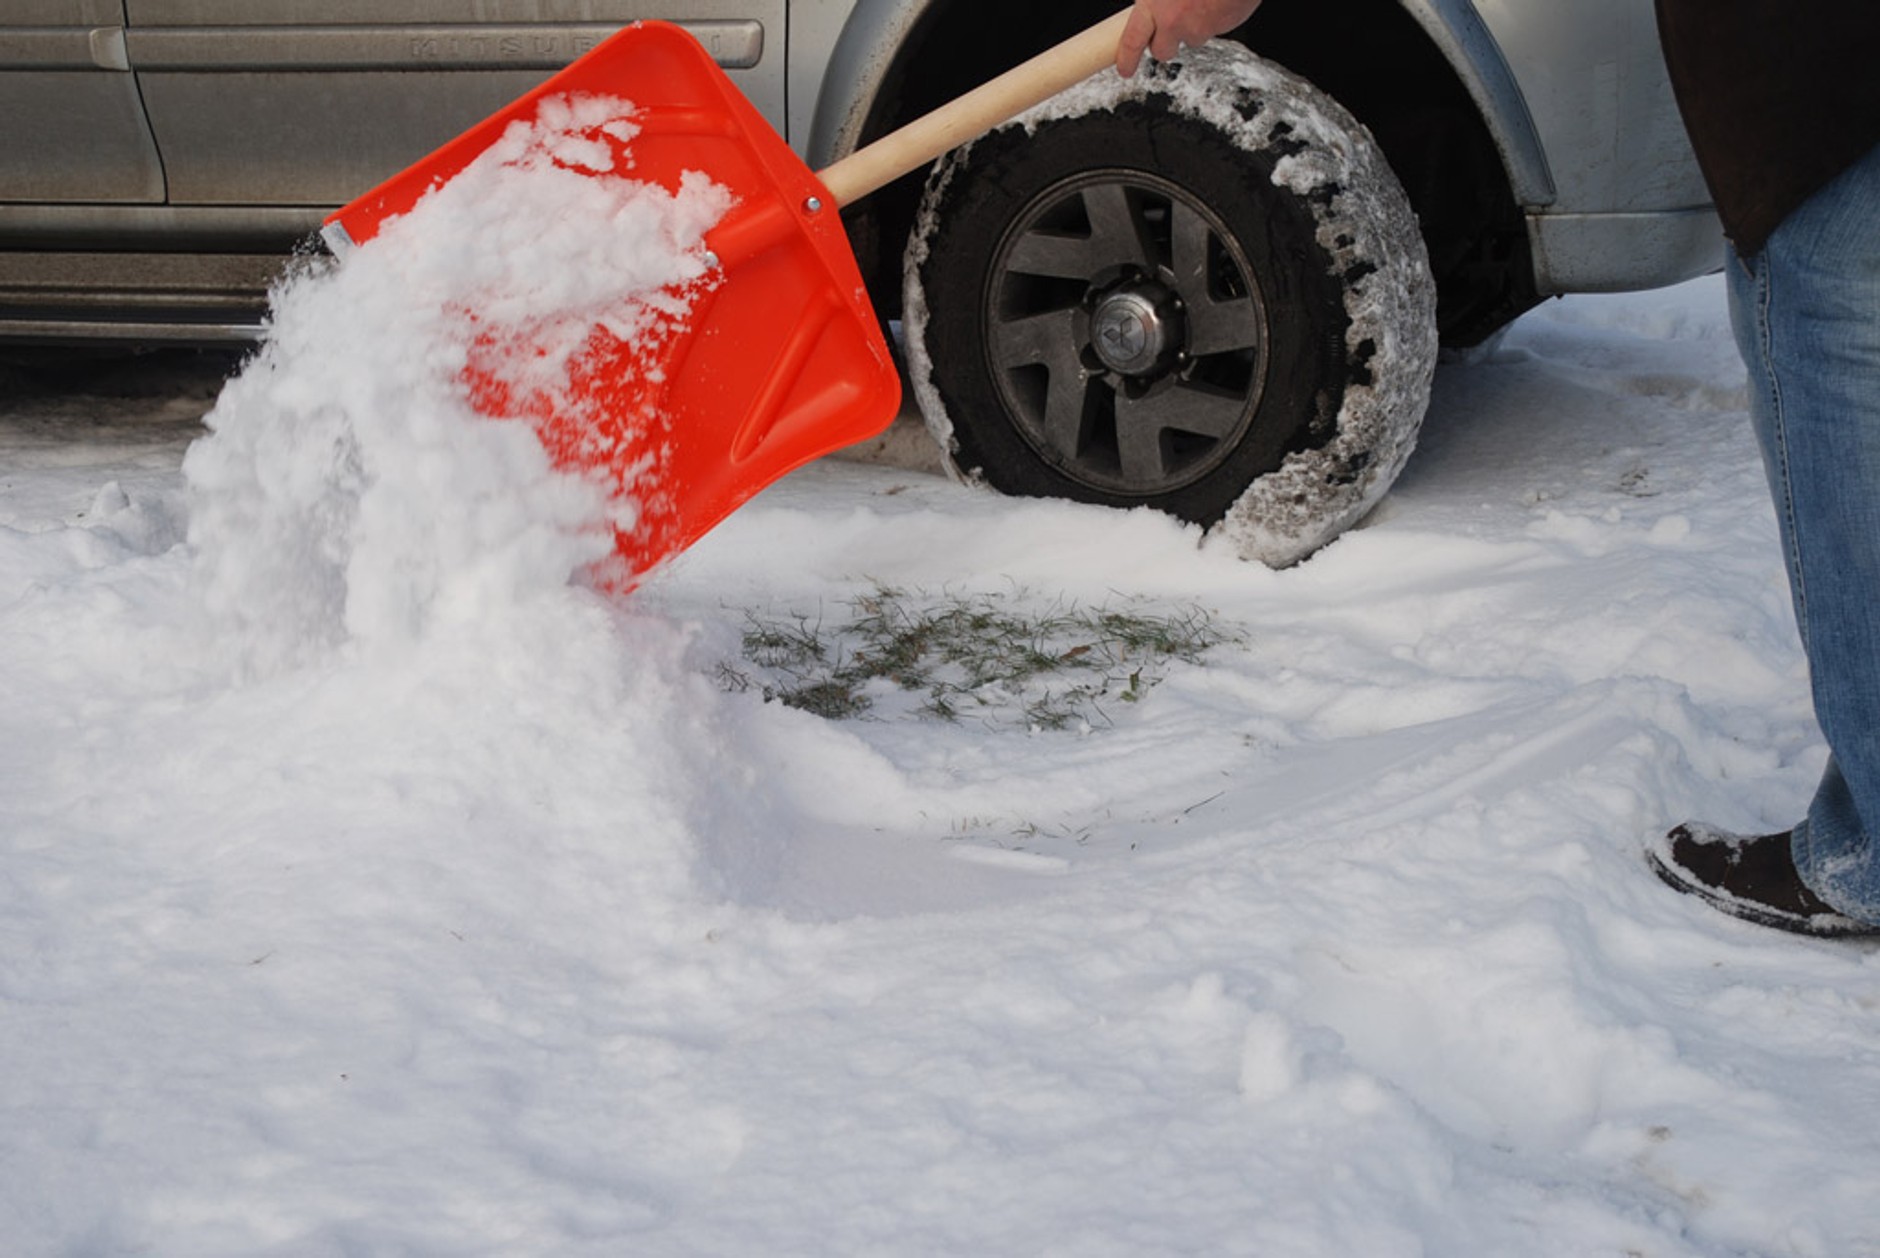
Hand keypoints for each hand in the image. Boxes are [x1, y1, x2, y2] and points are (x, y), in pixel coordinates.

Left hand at [1115, 0, 1262, 76]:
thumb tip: (1146, 4)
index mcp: (1152, 2)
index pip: (1132, 41)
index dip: (1126, 59)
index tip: (1125, 69)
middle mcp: (1173, 20)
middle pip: (1161, 51)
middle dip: (1164, 45)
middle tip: (1167, 30)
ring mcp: (1198, 27)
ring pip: (1191, 38)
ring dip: (1193, 26)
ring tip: (1199, 1)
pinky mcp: (1222, 28)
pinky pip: (1214, 28)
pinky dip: (1214, 17)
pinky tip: (1215, 0)